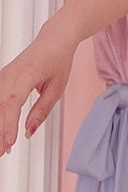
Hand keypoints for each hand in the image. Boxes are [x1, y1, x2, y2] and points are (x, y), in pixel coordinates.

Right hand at [0, 31, 74, 154]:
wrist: (54, 39)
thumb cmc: (58, 60)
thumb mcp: (57, 88)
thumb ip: (42, 110)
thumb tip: (28, 132)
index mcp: (27, 74)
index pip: (12, 103)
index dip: (8, 125)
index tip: (9, 143)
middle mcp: (10, 74)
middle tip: (2, 153)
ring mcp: (3, 76)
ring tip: (0, 147)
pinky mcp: (1, 79)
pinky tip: (0, 131)